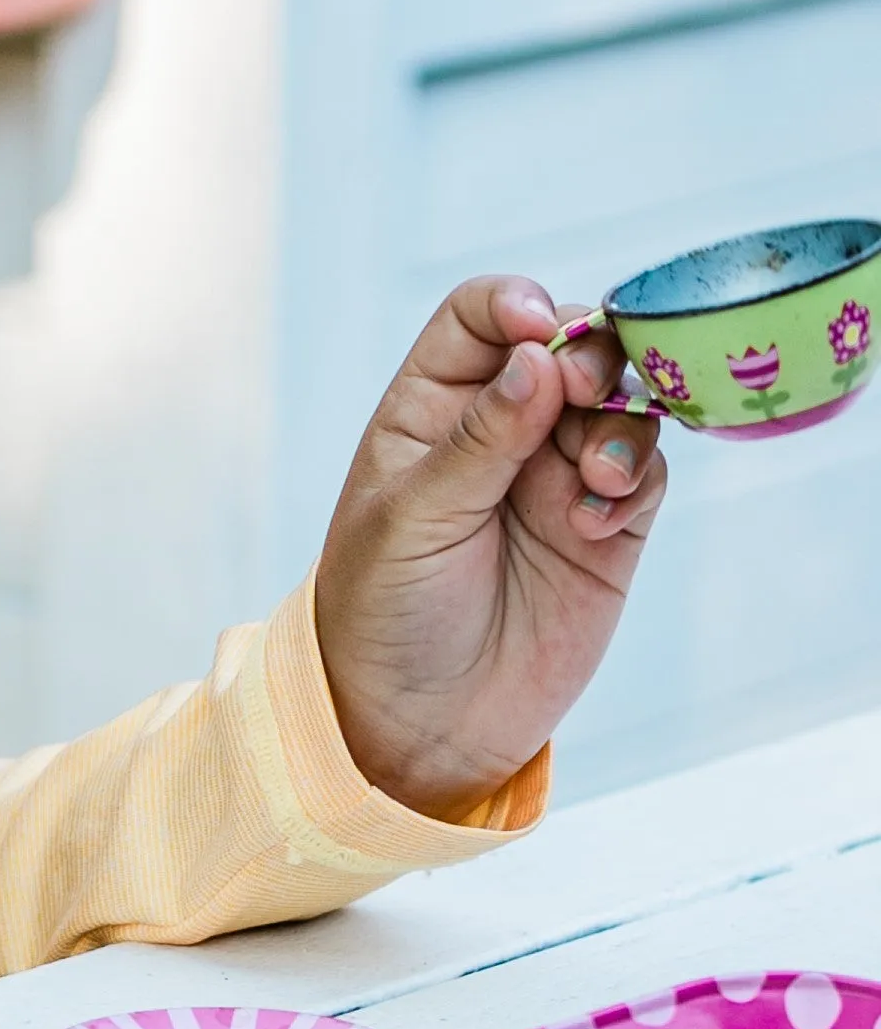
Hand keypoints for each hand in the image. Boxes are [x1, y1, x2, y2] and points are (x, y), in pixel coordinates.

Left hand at [313, 276, 663, 819]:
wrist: (417, 722)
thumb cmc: (383, 612)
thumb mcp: (412, 519)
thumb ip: (480, 439)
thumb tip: (537, 356)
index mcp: (428, 410)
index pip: (478, 320)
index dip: (513, 306)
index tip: (537, 326)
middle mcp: (498, 431)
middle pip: (566, 347)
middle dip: (589, 353)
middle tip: (582, 391)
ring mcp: (556, 477)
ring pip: (620, 403)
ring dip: (622, 419)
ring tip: (596, 479)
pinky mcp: (606, 530)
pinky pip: (645, 473)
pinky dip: (635, 479)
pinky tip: (598, 522)